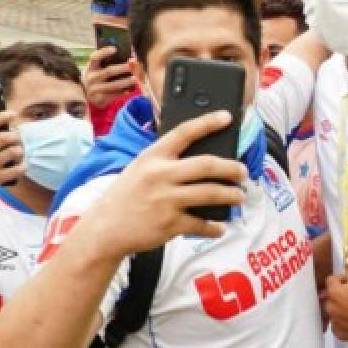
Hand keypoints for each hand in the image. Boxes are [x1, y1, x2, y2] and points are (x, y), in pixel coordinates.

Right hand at [0, 112, 24, 206]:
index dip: (1, 116)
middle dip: (15, 136)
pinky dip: (22, 167)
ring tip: (19, 151)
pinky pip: (16, 170)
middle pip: (4, 138)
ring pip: (12, 152)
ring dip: (20, 151)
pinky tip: (22, 166)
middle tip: (17, 137)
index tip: (12, 114)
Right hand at [83, 47, 135, 107]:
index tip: (115, 49)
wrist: (91, 97)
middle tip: (132, 66)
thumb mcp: (100, 70)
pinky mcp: (100, 100)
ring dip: (126, 82)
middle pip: (107, 71)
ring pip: (113, 85)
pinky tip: (131, 90)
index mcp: (90, 68)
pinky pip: (114, 96)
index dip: (104, 52)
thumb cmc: (99, 79)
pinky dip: (124, 92)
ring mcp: (94, 90)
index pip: (94, 57)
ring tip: (136, 79)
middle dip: (121, 68)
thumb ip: (112, 63)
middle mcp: (90, 78)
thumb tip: (132, 59)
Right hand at [85, 111, 247, 255]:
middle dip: (231, 168)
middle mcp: (160, 175)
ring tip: (239, 196)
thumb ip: (165, 162)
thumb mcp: (139, 169)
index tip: (227, 117)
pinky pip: (201, 223)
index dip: (208, 122)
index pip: (184, 132)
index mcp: (153, 157)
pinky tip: (220, 227)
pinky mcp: (170, 224)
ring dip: (231, 195)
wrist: (104, 229)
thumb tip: (202, 162)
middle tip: (243, 172)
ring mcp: (166, 200)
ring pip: (210, 193)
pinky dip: (214, 227)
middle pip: (206, 164)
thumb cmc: (125, 197)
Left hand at [324, 252, 347, 344]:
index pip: (331, 280)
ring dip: (340, 308)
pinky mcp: (339, 334)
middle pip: (331, 296)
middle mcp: (330, 308)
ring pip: (333, 310)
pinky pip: (337, 324)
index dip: (342, 280)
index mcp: (334, 293)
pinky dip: (343, 322)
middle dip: (340, 294)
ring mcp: (334, 322)